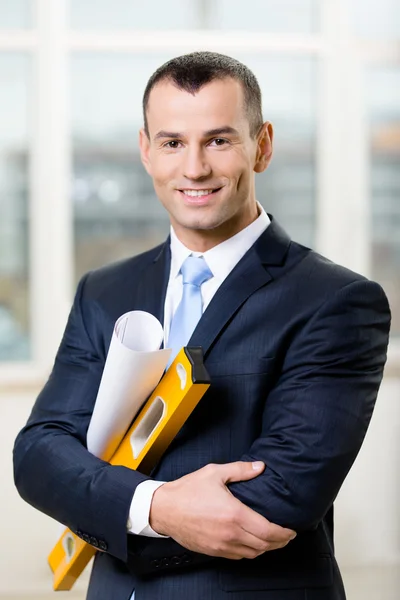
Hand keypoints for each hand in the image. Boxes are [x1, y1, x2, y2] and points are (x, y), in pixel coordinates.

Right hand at [149, 461, 295, 559]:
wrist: (164, 509)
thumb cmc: (187, 490)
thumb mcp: (215, 473)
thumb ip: (240, 470)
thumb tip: (260, 466)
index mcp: (234, 514)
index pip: (268, 531)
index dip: (284, 533)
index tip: (291, 530)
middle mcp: (230, 534)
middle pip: (264, 545)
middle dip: (279, 542)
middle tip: (287, 536)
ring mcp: (221, 546)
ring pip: (252, 554)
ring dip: (265, 548)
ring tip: (272, 540)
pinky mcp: (213, 551)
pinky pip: (238, 557)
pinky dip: (250, 552)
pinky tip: (252, 544)